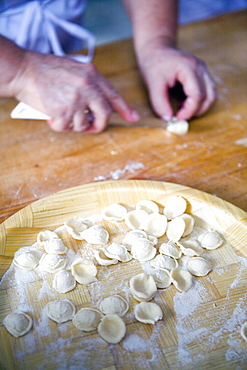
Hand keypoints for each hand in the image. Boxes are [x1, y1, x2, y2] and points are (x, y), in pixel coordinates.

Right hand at [14, 51, 139, 132]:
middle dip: (98, 125)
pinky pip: (67, 128)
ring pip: (83, 124)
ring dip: (72, 124)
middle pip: (104, 114)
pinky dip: (58, 126)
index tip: (134, 118)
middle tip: (90, 127)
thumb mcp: (74, 69)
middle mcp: (88, 86)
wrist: (23, 69)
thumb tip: (98, 103)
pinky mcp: (64, 110)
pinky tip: (51, 116)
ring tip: (60, 114)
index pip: (113, 95)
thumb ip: (88, 83)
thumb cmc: (45, 69)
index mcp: (91, 74)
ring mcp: (76, 99)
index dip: (125, 108)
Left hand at [137, 45, 216, 120]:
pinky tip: (185, 102)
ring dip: (200, 107)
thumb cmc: (153, 63)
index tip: (178, 118)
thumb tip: (169, 119)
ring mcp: (203, 70)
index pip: (198, 95)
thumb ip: (159, 103)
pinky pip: (208, 91)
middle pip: (209, 97)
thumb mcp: (152, 84)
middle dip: (196, 111)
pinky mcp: (203, 74)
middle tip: (181, 116)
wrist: (156, 49)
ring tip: (182, 108)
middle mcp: (200, 68)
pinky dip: (199, 101)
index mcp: (188, 68)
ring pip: (212, 95)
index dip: (189, 111)